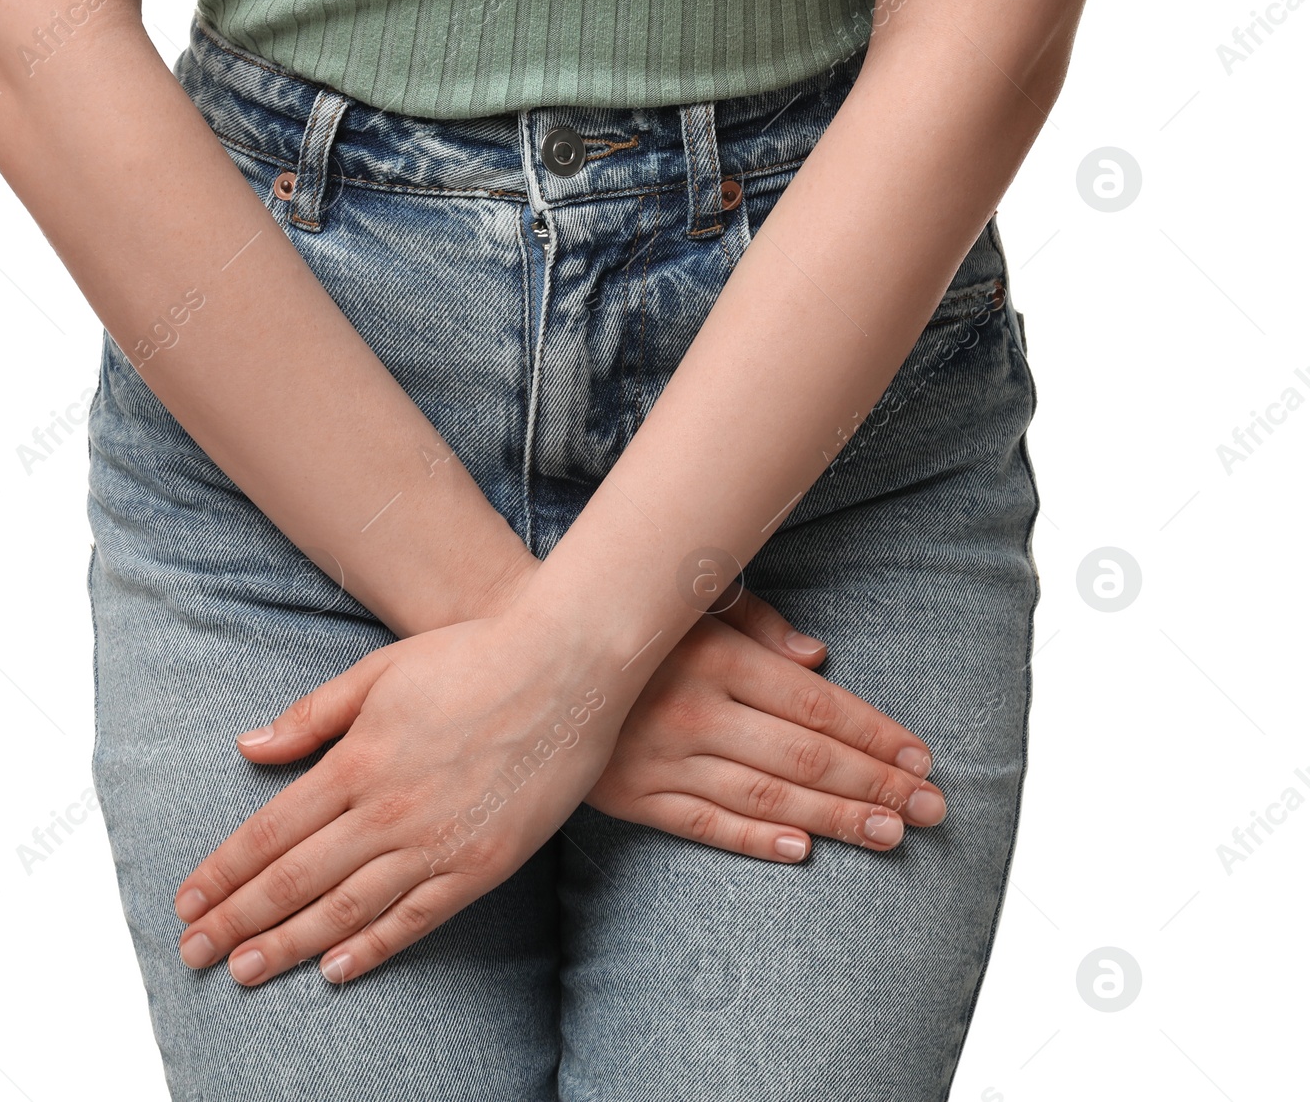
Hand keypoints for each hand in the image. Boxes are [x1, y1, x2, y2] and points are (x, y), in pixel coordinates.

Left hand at [172, 610, 626, 986]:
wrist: (567, 667)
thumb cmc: (472, 656)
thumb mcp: (378, 671)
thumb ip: (311, 716)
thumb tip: (249, 747)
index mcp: (356, 760)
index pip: (269, 833)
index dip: (223, 873)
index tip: (186, 902)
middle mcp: (387, 810)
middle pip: (294, 879)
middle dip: (237, 921)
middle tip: (193, 954)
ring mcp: (436, 842)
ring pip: (345, 909)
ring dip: (287, 945)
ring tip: (243, 971)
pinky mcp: (482, 864)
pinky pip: (415, 919)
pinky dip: (371, 949)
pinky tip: (334, 970)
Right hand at [465, 554, 945, 861]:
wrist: (517, 650)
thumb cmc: (618, 618)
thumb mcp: (688, 600)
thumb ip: (755, 621)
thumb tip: (819, 660)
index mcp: (712, 655)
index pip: (816, 705)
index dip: (876, 734)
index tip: (922, 757)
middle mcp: (692, 709)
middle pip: (805, 756)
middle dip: (877, 783)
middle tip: (934, 808)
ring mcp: (659, 757)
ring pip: (766, 797)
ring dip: (836, 818)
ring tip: (892, 833)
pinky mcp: (628, 794)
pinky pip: (702, 824)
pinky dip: (755, 839)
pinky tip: (802, 850)